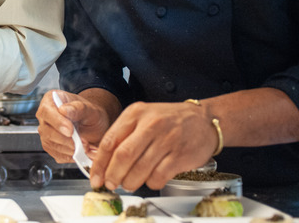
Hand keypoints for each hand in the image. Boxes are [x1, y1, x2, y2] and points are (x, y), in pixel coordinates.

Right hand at [36, 90, 109, 162]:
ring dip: (71, 150)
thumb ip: (77, 108)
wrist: (94, 125)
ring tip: (87, 146)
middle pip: (48, 132)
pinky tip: (82, 152)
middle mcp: (45, 117)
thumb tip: (64, 110)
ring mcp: (46, 133)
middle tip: (84, 142)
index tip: (70, 131)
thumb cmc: (89, 114)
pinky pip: (57, 155)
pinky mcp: (51, 146)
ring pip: (52, 146)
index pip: (46, 112)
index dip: (57, 123)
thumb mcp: (89, 108)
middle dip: (68, 140)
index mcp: (50, 101)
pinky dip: (72, 156)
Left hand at [89, 101, 217, 191]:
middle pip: (122, 156)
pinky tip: (150, 180)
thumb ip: (123, 135)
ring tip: (128, 184)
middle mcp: (150, 124)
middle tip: (111, 184)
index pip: (109, 141)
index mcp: (135, 113)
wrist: (203, 119)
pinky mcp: (180, 155)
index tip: (96, 177)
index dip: (99, 164)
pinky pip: (158, 177)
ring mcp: (166, 140)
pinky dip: (150, 183)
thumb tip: (104, 162)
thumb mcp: (142, 117)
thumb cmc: (168, 120)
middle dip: (112, 175)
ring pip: (139, 169)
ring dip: (130, 182)